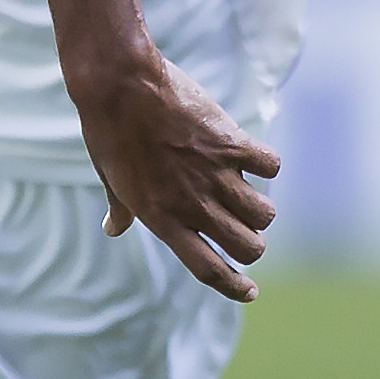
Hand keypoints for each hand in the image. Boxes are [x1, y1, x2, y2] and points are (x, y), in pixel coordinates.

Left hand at [69, 52, 281, 301]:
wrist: (120, 86)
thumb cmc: (109, 132)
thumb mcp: (110, 178)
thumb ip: (121, 209)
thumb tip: (113, 229)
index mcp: (163, 220)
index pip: (208, 269)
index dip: (234, 286)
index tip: (251, 292)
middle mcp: (193, 205)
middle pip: (248, 246)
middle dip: (252, 243)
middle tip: (244, 227)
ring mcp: (214, 176)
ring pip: (264, 214)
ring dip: (260, 208)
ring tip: (245, 190)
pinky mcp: (231, 144)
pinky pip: (270, 166)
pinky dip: (266, 163)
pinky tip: (251, 154)